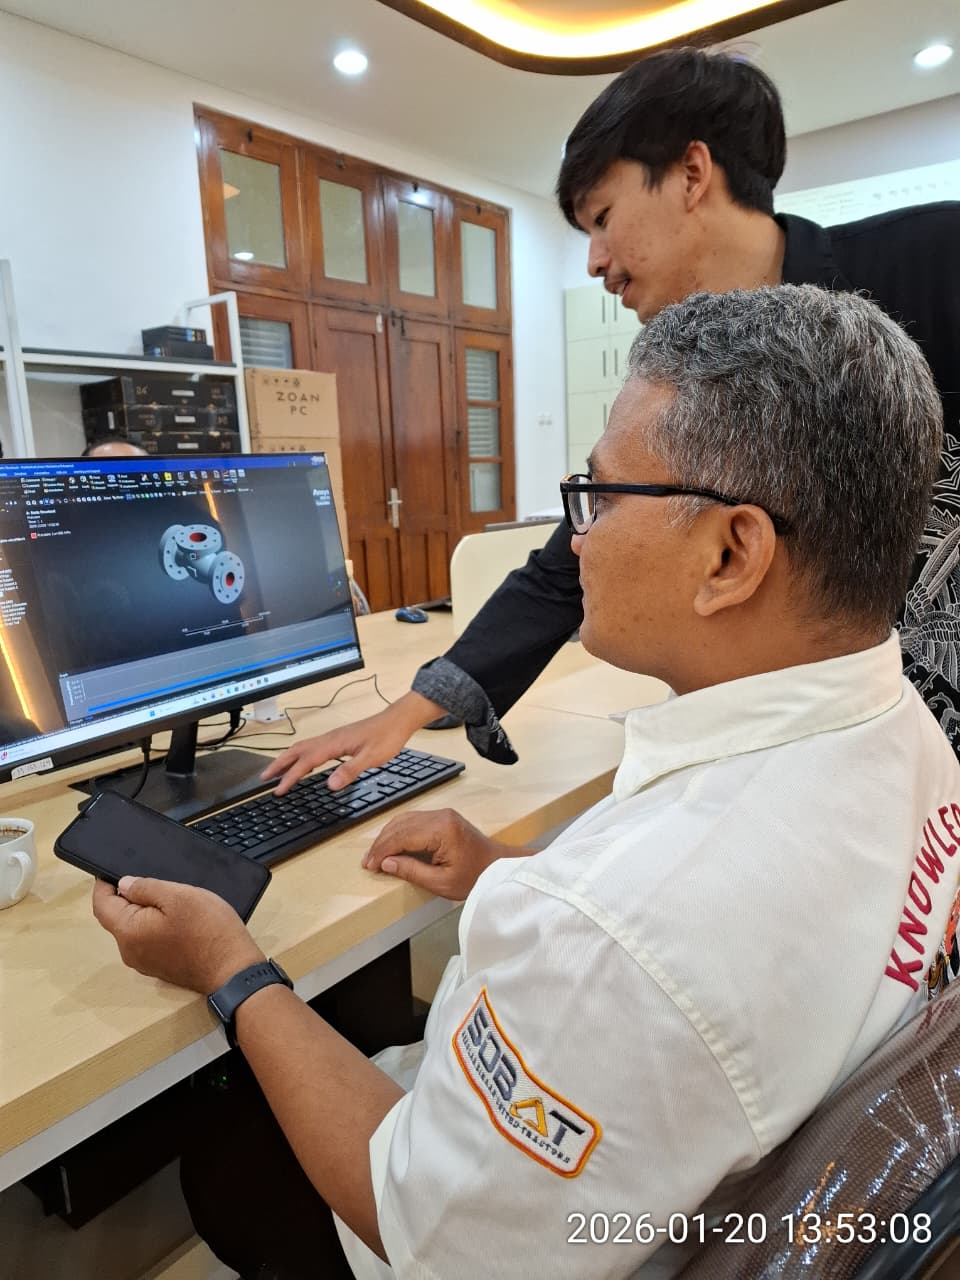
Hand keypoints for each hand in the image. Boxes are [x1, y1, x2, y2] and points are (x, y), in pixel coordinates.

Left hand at [92, 876, 263, 993]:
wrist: (233, 971)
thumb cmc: (207, 929)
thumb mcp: (178, 896)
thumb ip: (145, 888)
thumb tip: (123, 884)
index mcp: (128, 932)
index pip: (101, 905)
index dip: (104, 884)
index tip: (113, 869)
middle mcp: (129, 951)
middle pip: (118, 918)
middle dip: (130, 897)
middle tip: (158, 882)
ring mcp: (145, 963)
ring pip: (135, 929)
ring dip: (146, 912)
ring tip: (174, 899)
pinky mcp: (161, 968)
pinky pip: (149, 940)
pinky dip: (156, 926)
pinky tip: (180, 919)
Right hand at [261, 691, 446, 794]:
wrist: (398, 720)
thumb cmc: (387, 737)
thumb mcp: (371, 758)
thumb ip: (350, 771)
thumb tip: (330, 784)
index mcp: (334, 743)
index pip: (306, 762)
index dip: (290, 777)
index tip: (278, 790)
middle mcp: (330, 738)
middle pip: (297, 751)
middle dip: (279, 764)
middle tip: (264, 778)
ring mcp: (333, 737)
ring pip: (303, 747)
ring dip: (288, 759)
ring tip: (276, 771)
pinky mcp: (339, 739)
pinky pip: (313, 747)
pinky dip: (301, 756)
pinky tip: (304, 764)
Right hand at [361, 809, 518, 900]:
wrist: (498, 867)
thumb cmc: (474, 877)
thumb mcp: (441, 882)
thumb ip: (411, 871)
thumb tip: (386, 863)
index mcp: (441, 830)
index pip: (401, 836)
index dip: (382, 851)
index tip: (370, 865)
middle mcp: (440, 816)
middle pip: (400, 825)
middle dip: (381, 843)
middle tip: (368, 862)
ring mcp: (442, 814)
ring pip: (404, 820)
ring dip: (387, 836)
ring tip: (376, 856)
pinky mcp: (443, 817)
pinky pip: (413, 820)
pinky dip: (399, 832)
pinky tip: (391, 846)